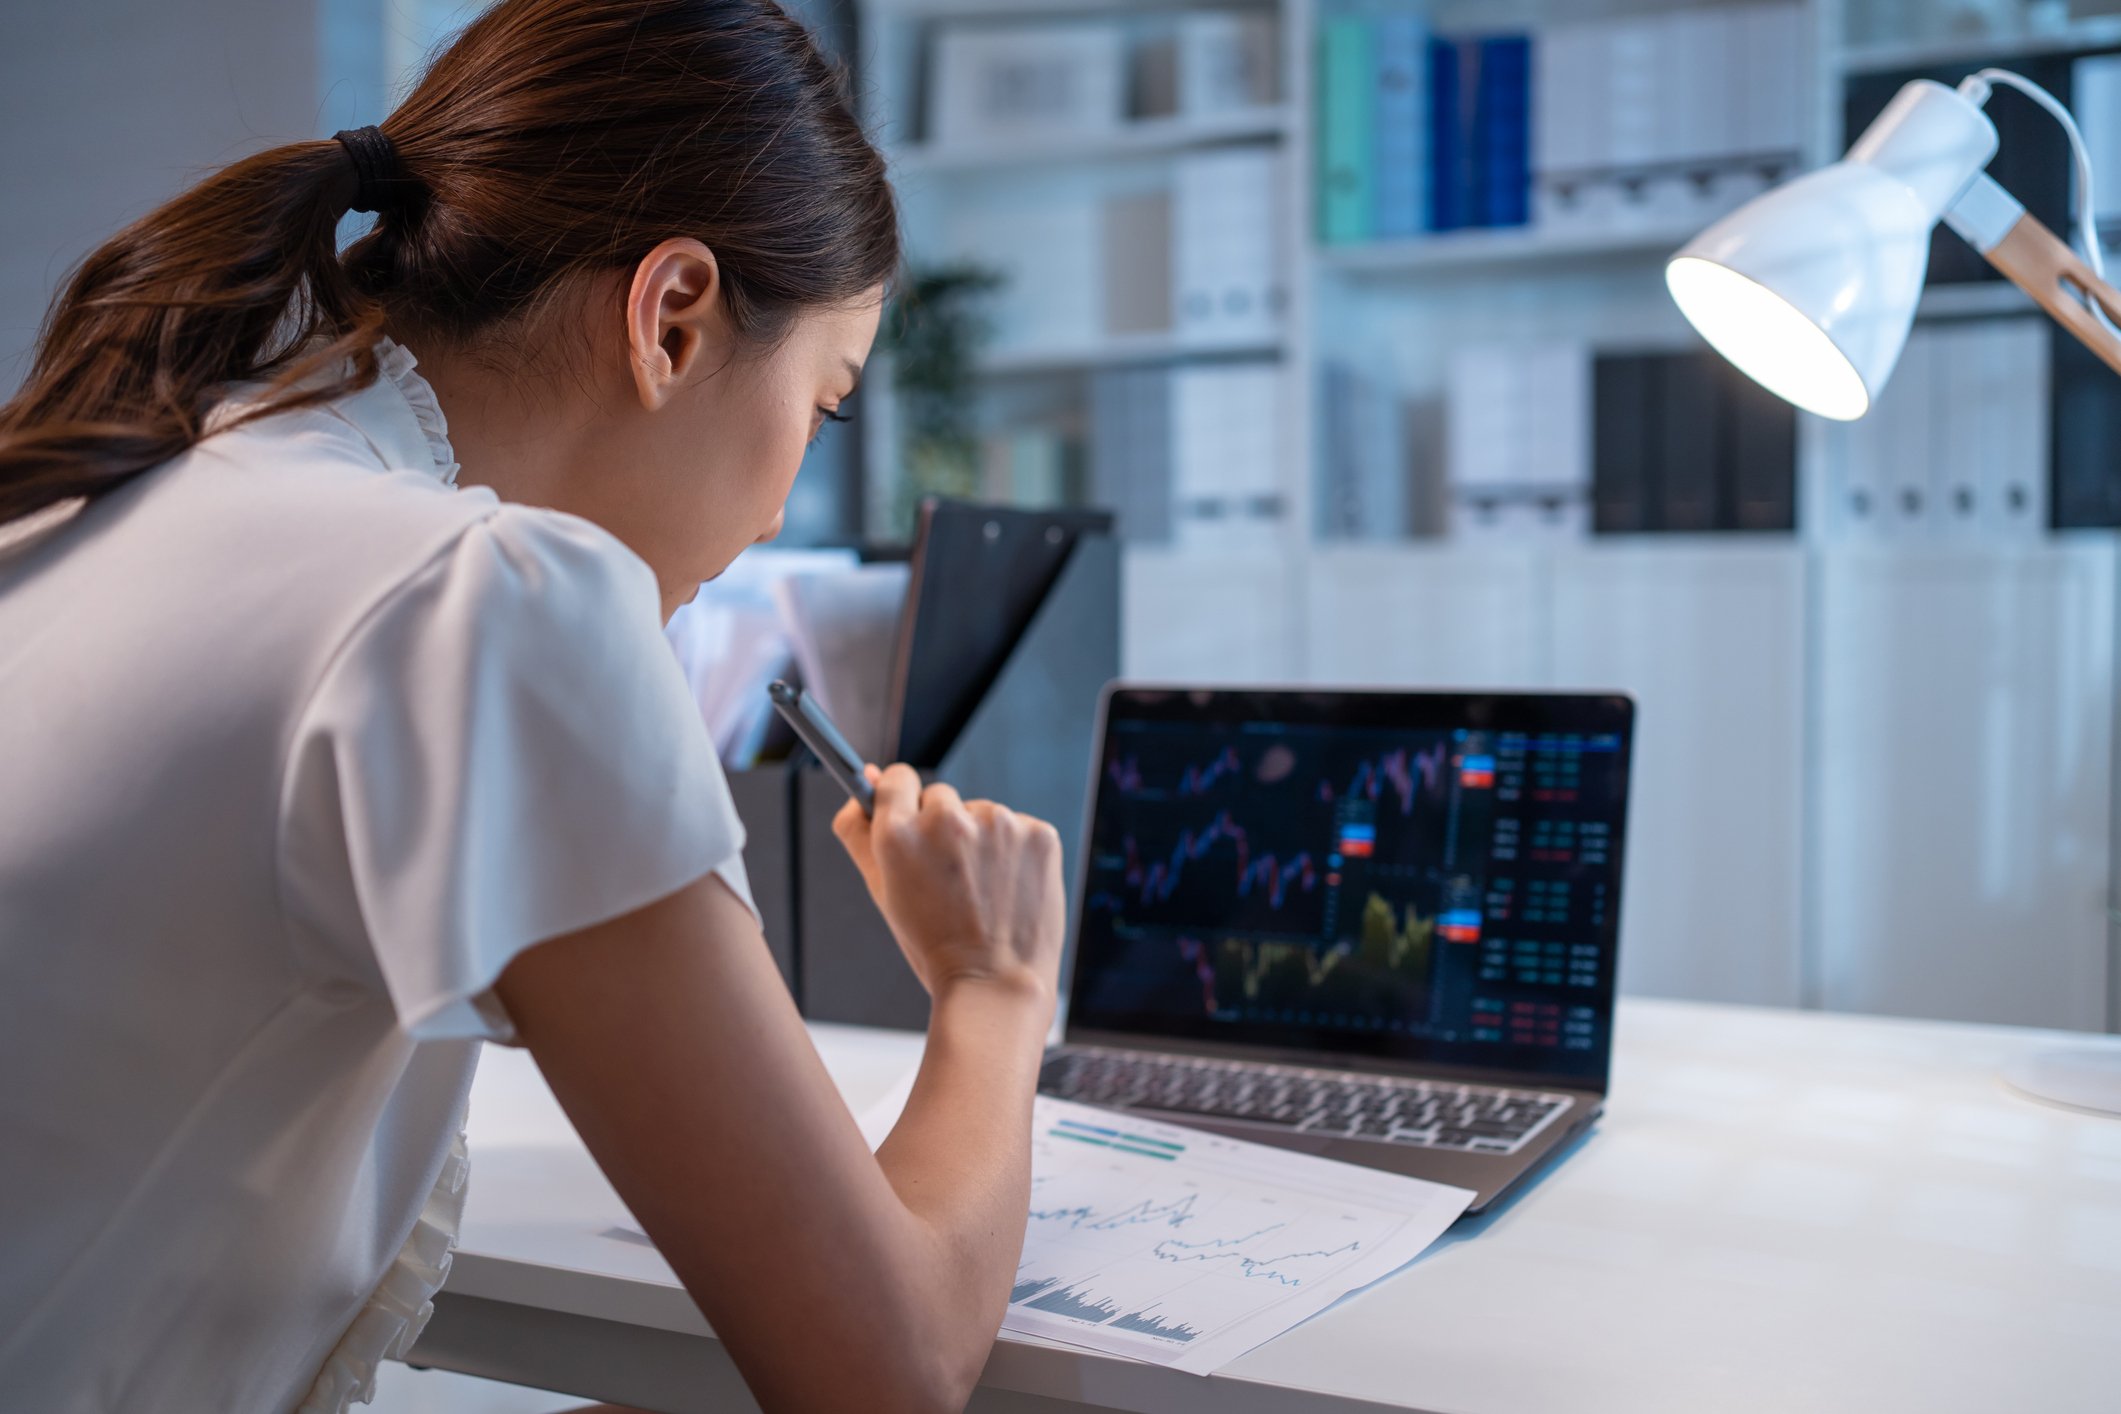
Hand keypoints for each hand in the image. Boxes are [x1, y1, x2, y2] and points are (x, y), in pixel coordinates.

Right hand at [833, 764, 1064, 1003]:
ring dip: (982, 843)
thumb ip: (859, 832)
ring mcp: (998, 824)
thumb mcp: (882, 893)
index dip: (903, 802)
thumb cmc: (935, 946)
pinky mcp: (1038, 834)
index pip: (897, 780)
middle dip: (943, 831)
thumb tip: (867, 778)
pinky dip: (1016, 854)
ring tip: (983, 893)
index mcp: (899, 834)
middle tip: (950, 881)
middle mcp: (947, 819)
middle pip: (941, 798)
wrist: (996, 985)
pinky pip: (1019, 829)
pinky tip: (1010, 890)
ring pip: (983, 816)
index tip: (912, 820)